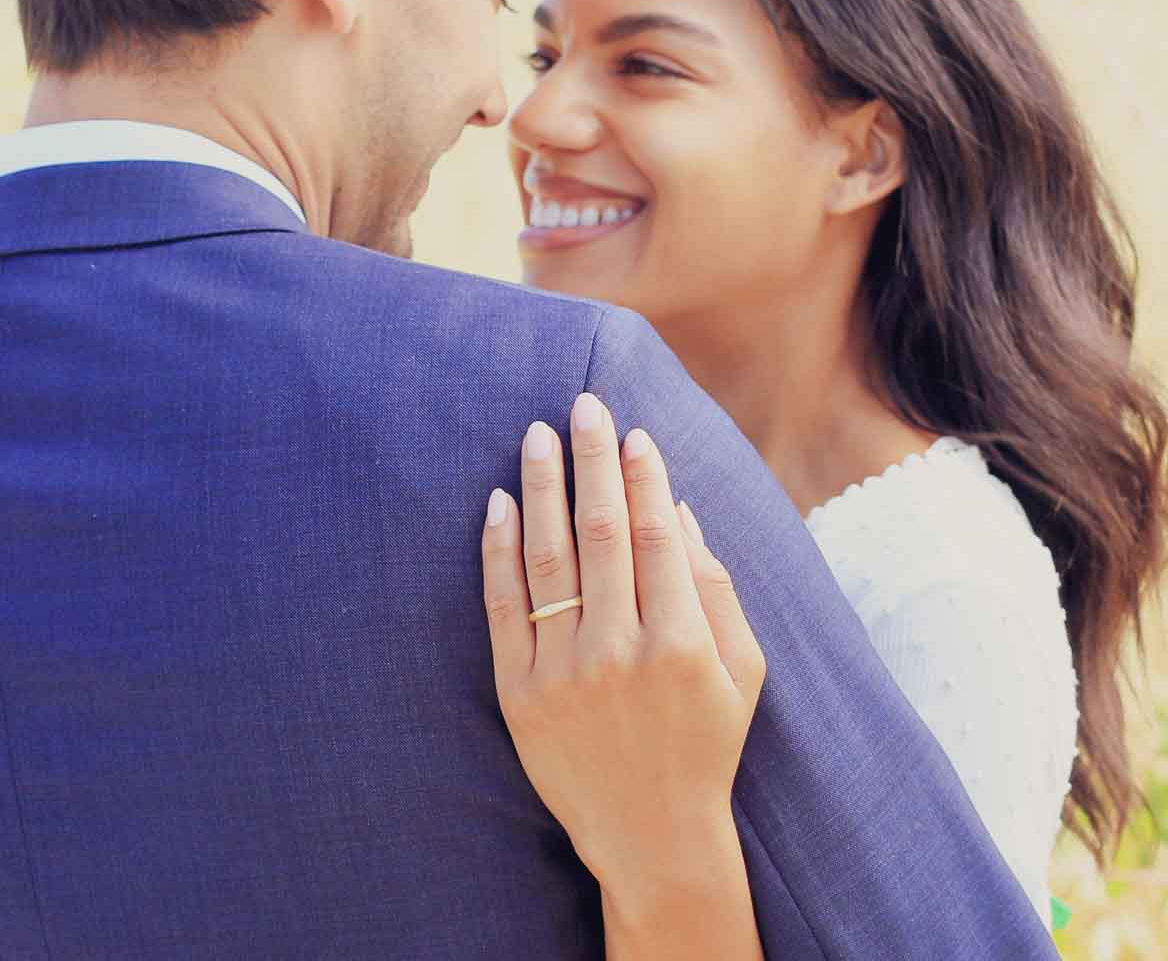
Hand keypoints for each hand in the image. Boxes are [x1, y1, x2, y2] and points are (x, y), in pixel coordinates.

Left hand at [480, 392, 766, 912]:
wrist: (652, 837)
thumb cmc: (708, 745)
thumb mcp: (743, 671)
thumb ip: (716, 588)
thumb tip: (678, 507)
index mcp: (681, 641)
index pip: (655, 532)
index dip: (643, 475)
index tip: (633, 432)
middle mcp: (620, 649)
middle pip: (600, 529)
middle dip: (592, 457)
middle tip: (583, 403)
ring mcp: (563, 672)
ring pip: (547, 556)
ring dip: (542, 485)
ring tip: (536, 435)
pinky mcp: (519, 693)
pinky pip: (503, 605)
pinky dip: (497, 548)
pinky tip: (499, 501)